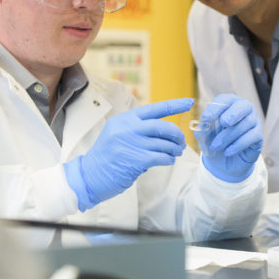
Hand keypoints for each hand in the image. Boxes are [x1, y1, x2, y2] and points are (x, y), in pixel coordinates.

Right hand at [74, 98, 193, 205]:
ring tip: (176, 153)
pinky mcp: (136, 160)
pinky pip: (161, 157)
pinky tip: (169, 160)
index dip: (174, 105)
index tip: (188, 102)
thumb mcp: (117, 133)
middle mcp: (128, 128)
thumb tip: (164, 129)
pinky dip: (168, 159)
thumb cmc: (107, 156)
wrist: (90, 176)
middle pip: (162, 126)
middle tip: (181, 142)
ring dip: (174, 149)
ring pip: (164, 143)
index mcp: (125, 119)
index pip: (154, 108)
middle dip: (176, 135)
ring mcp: (132, 144)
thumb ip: (137, 128)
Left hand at [195, 94, 262, 182]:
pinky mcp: (258, 136)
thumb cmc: (215, 141)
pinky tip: (227, 152)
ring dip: (229, 135)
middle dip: (232, 114)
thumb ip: (203, 130)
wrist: (224, 162)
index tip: (205, 119)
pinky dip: (238, 145)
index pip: (225, 100)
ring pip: (246, 123)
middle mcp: (244, 109)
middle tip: (223, 123)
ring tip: (216, 146)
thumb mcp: (205, 137)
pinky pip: (252, 136)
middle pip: (243, 106)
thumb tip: (203, 126)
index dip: (215, 108)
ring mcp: (254, 121)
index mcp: (229, 104)